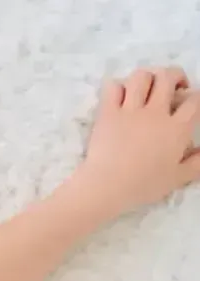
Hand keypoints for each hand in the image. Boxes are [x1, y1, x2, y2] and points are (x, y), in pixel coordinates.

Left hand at [73, 66, 199, 216]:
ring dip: (147, 78)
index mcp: (177, 128)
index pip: (195, 100)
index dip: (196, 98)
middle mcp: (156, 113)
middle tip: (173, 88)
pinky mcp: (107, 113)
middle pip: (168, 77)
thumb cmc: (143, 185)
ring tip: (148, 89)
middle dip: (175, 76)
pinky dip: (118, 87)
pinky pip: (113, 87)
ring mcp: (130, 111)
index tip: (191, 104)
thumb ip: (197, 164)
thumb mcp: (177, 178)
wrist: (106, 186)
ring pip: (141, 76)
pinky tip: (121, 98)